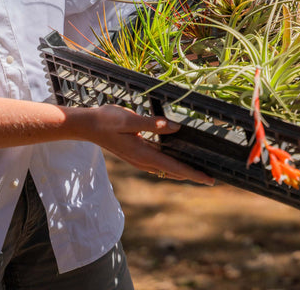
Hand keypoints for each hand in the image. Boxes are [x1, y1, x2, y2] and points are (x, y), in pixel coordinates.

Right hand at [74, 104, 214, 185]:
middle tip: (212, 179)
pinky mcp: (136, 155)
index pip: (175, 167)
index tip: (209, 180)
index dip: (194, 174)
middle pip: (173, 171)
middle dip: (192, 175)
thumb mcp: (129, 120)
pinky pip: (159, 163)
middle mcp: (143, 161)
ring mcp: (139, 160)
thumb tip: (175, 128)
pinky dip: (172, 164)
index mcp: (144, 154)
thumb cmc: (107, 120)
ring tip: (199, 172)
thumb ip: (152, 124)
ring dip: (183, 171)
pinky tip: (177, 160)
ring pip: (167, 169)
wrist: (87, 126)